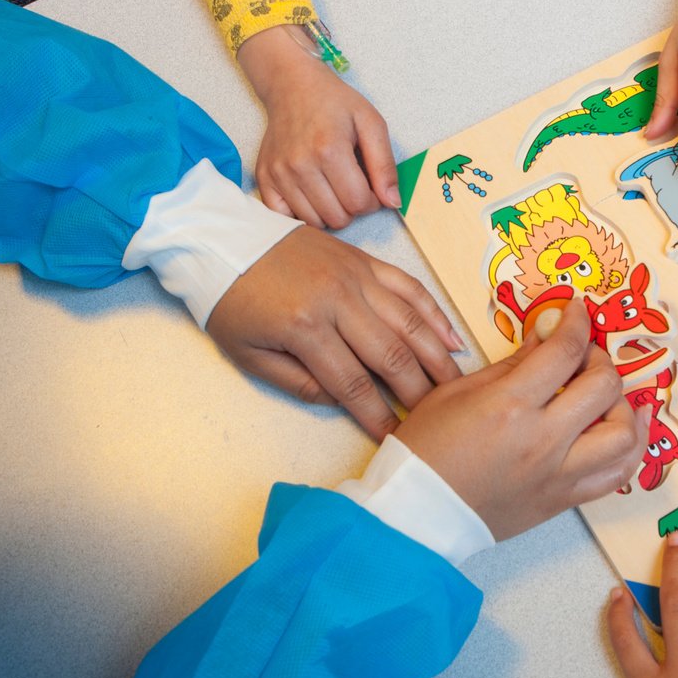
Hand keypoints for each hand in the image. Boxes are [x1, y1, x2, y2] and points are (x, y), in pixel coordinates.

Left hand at [207, 226, 464, 439]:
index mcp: (305, 328)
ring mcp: (356, 275)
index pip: (353, 384)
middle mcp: (338, 299)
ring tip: (455, 384)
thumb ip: (298, 383)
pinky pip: (409, 286)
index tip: (395, 439)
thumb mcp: (248, 354)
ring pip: (410, 321)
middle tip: (436, 416)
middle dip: (417, 391)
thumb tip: (344, 400)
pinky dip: (434, 313)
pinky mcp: (364, 259)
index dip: (377, 416)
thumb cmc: (231, 301)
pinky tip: (451, 338)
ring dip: (436, 356)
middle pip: (391, 354)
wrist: (222, 238)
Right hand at [239, 26, 399, 228]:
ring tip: (333, 188)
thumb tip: (392, 202)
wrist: (292, 86)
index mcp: (330, 150)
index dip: (373, 201)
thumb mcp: (371, 123)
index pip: (359, 202)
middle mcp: (300, 165)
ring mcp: (279, 173)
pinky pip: (285, 217)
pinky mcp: (264, 178)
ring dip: (329, 212)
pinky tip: (312, 195)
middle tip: (352, 185)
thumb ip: (385, 165)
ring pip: (314, 222)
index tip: (371, 187)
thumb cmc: (334, 102)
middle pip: (337, 217)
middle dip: (352, 208)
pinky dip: (302, 214)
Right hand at [395, 303, 647, 539]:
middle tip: (584, 354)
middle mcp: (542, 440)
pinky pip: (616, 475)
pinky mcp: (562, 499)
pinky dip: (632, 448)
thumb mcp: (458, 391)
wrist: (417, 513)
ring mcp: (557, 474)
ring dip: (624, 405)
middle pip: (603, 386)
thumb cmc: (427, 449)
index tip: (576, 310)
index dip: (576, 322)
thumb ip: (512, 363)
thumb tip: (547, 337)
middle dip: (600, 358)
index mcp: (510, 405)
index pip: (565, 351)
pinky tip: (631, 427)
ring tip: (608, 394)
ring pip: (623, 435)